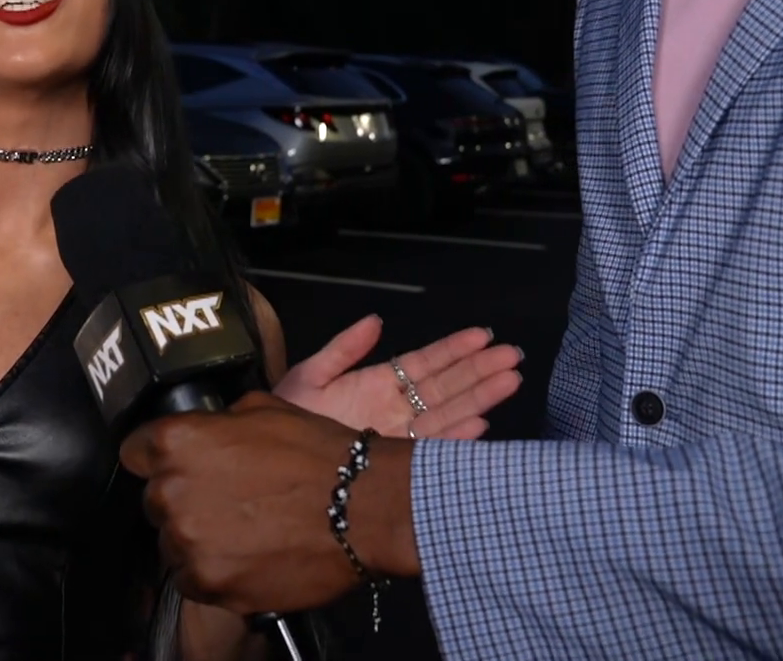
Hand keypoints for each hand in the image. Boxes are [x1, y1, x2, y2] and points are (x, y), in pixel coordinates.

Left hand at [120, 392, 418, 615]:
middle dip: (183, 499)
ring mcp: (187, 542)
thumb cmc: (316, 453)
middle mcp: (170, 492)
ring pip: (173, 543)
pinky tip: (247, 558)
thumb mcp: (261, 410)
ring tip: (243, 532)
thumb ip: (217, 423)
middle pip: (155, 501)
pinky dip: (215, 572)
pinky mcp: (208, 582)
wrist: (363, 508)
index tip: (180, 465)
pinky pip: (193, 579)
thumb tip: (205, 430)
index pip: (135, 451)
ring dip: (198, 538)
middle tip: (226, 500)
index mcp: (176, 442)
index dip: (157, 457)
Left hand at [274, 317, 523, 438]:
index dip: (453, 350)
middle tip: (513, 356)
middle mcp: (396, 410)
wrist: (269, 462)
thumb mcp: (311, 376)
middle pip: (445, 387)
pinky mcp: (395, 462)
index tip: (483, 336)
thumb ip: (344, 349)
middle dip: (479, 371)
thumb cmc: (288, 418)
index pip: (424, 363)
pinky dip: (455, 439)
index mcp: (378, 384)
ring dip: (478, 399)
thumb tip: (376, 320)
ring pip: (447, 415)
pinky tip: (480, 425)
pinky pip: (430, 449)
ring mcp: (399, 437)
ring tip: (509, 381)